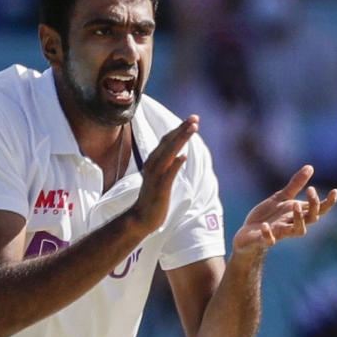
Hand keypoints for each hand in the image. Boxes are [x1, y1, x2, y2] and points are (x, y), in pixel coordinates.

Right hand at [129, 115, 198, 234]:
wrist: (140, 218)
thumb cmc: (153, 198)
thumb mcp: (160, 177)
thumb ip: (168, 166)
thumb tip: (180, 155)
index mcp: (153, 161)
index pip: (167, 141)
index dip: (179, 129)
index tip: (192, 119)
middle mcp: (152, 166)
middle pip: (168, 143)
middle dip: (182, 129)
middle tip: (195, 118)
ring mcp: (155, 177)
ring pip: (169, 154)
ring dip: (180, 140)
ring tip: (193, 129)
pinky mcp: (160, 189)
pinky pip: (168, 175)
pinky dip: (175, 165)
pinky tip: (184, 156)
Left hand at [233, 166, 336, 254]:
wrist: (248, 234)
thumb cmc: (267, 216)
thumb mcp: (281, 198)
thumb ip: (295, 185)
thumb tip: (310, 167)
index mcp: (297, 213)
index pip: (318, 210)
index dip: (328, 202)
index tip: (334, 190)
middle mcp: (292, 223)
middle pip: (311, 218)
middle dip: (314, 206)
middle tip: (310, 190)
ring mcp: (280, 232)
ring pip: (298, 231)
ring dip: (299, 219)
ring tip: (294, 204)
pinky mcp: (265, 240)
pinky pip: (269, 240)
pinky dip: (268, 234)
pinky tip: (265, 226)